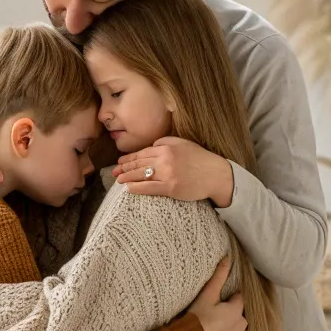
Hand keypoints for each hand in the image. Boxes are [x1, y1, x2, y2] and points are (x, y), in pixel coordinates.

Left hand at [115, 136, 234, 206]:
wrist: (216, 174)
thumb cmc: (200, 159)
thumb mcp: (183, 143)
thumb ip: (165, 142)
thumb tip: (150, 147)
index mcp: (167, 147)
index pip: (143, 152)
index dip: (129, 158)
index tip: (120, 161)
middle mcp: (165, 159)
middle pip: (139, 163)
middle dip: (124, 167)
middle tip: (114, 171)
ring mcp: (167, 174)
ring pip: (141, 175)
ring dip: (127, 177)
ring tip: (118, 180)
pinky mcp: (171, 187)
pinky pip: (149, 188)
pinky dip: (137, 187)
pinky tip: (129, 188)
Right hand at [186, 259, 246, 330]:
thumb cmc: (196, 319)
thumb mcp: (206, 296)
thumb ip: (218, 277)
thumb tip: (228, 258)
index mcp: (236, 311)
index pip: (240, 300)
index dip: (231, 300)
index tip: (221, 302)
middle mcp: (242, 327)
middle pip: (243, 318)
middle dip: (234, 316)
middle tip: (218, 317)